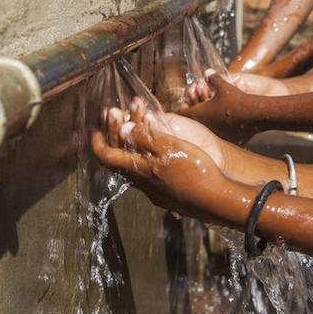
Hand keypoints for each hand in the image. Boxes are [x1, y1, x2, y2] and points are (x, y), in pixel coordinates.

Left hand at [91, 97, 228, 220]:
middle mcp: (142, 183)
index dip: (97, 140)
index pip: (106, 156)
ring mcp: (155, 190)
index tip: (95, 125)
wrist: (217, 200)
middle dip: (115, 133)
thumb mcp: (169, 147)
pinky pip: (149, 171)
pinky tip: (158, 146)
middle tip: (115, 114)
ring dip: (133, 142)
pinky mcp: (168, 193)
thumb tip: (122, 128)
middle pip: (119, 158)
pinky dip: (146, 153)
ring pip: (135, 165)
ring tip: (139, 122)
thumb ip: (145, 137)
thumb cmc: (195, 171)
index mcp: (138, 170)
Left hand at [177, 73, 268, 142]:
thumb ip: (213, 78)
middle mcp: (204, 126)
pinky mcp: (225, 139)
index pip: (182, 112)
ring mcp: (214, 134)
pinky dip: (217, 127)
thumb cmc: (236, 99)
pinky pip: (217, 134)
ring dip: (205, 120)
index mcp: (198, 114)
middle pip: (192, 121)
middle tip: (197, 106)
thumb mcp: (223, 86)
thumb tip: (208, 72)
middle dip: (194, 111)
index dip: (183, 106)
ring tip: (210, 113)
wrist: (253, 114)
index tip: (185, 102)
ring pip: (204, 128)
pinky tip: (223, 122)